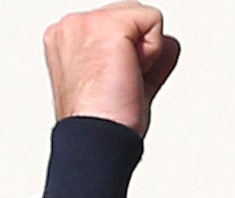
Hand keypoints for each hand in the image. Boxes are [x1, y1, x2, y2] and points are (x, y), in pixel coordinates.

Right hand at [42, 3, 180, 136]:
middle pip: (132, 17)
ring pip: (143, 17)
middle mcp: (72, 26)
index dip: (129, 57)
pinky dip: (153, 53)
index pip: (117, 27)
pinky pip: (154, 21)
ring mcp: (88, 23)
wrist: (95, 143)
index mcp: (67, 39)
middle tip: (119, 85)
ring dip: (145, 53)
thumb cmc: (101, 124)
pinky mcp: (109, 26)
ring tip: (122, 80)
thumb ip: (137, 56)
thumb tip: (167, 43)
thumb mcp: (119, 83)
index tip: (114, 85)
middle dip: (138, 52)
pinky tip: (130, 74)